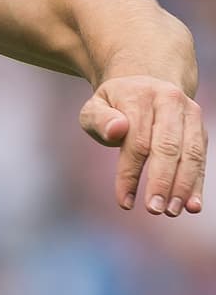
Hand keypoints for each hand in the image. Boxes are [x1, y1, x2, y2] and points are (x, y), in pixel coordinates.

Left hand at [80, 75, 206, 216]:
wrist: (144, 83)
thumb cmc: (114, 105)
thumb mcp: (94, 108)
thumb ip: (99, 119)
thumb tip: (116, 130)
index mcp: (141, 96)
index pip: (137, 141)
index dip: (130, 173)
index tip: (124, 201)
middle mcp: (170, 101)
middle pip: (168, 147)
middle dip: (162, 181)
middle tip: (154, 209)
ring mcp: (190, 113)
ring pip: (190, 153)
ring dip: (183, 186)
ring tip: (172, 211)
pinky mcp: (200, 129)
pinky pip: (201, 157)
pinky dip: (197, 183)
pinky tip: (192, 205)